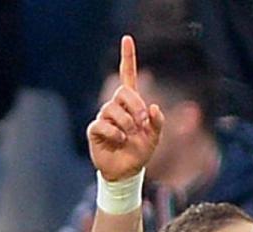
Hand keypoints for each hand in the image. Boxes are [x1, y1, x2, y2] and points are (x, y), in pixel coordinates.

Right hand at [87, 36, 164, 181]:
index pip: (127, 76)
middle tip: (142, 122)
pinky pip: (102, 124)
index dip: (128, 58)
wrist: (126, 171)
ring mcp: (104, 117)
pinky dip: (115, 133)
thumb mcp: (154, 138)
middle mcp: (116, 106)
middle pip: (122, 91)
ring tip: (129, 135)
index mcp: (131, 104)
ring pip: (112, 108)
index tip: (127, 39)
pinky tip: (119, 140)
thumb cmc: (140, 152)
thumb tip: (154, 107)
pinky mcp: (95, 130)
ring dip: (126, 122)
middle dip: (135, 105)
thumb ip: (157, 122)